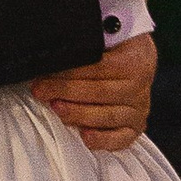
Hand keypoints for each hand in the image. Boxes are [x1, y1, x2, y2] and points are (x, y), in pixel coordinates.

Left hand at [31, 31, 156, 154]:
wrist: (136, 62)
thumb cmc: (114, 52)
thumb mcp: (105, 40)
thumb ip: (86, 46)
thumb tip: (56, 53)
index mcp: (134, 61)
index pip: (99, 68)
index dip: (70, 72)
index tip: (44, 74)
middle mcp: (139, 88)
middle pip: (100, 92)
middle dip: (66, 91)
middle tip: (41, 90)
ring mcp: (139, 110)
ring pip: (107, 116)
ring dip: (78, 113)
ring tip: (55, 108)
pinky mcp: (135, 128)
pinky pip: (120, 139)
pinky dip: (102, 140)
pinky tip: (84, 136)